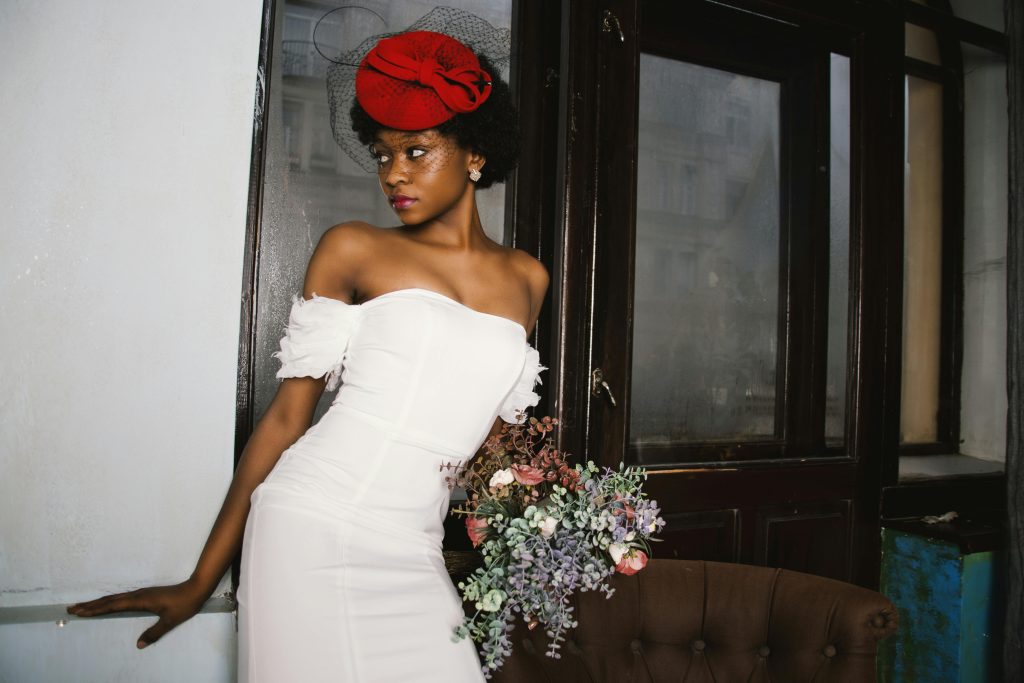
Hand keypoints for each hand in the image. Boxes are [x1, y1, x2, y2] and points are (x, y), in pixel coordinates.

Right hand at [66, 579, 209, 648]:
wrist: (196, 589)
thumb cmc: (184, 604)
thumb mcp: (170, 621)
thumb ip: (154, 633)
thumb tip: (138, 645)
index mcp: (140, 600)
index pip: (112, 605)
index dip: (95, 609)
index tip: (79, 611)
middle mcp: (137, 595)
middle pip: (109, 600)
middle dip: (89, 605)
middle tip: (71, 608)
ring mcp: (141, 593)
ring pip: (114, 598)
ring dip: (97, 602)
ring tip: (83, 606)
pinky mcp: (145, 594)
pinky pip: (121, 598)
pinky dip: (109, 601)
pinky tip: (107, 604)